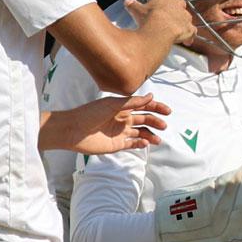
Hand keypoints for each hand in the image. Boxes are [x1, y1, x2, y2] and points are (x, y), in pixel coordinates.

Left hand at [39, 93, 170, 154]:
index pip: (143, 106)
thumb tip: (151, 96)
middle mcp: (122, 120)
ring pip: (140, 134)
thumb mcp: (113, 104)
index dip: (156, 108)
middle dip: (155, 122)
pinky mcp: (116, 145)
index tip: (167, 111)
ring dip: (150, 136)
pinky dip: (140, 144)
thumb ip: (133, 102)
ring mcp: (120, 133)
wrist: (73, 130)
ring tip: (158, 140)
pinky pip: (132, 144)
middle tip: (164, 126)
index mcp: (122, 108)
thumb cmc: (90, 113)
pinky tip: (145, 143)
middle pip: (144, 120)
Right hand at [125, 0, 195, 45]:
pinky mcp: (189, 27)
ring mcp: (185, 16)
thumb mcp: (136, 10)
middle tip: (168, 17)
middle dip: (175, 9)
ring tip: (176, 31)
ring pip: (186, 17)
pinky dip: (190, 36)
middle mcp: (177, 3)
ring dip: (182, 22)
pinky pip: (192, 31)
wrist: (159, 30)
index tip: (161, 2)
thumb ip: (132, 5)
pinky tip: (187, 41)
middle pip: (179, 3)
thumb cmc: (148, 19)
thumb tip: (127, 1)